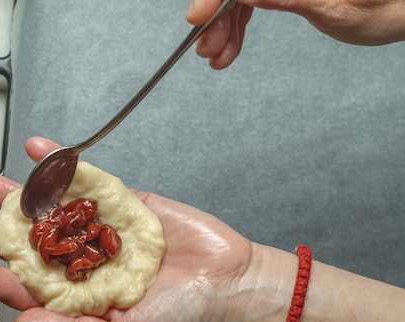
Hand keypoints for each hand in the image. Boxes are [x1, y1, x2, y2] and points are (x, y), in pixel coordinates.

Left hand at [0, 137, 281, 321]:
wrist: (233, 288)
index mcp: (77, 299)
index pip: (23, 287)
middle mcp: (82, 262)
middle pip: (25, 242)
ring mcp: (100, 228)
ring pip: (47, 206)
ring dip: (11, 190)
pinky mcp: (122, 202)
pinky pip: (86, 179)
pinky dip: (60, 164)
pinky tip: (34, 150)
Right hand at [187, 0, 404, 68]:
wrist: (401, 10)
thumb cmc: (381, 7)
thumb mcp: (330, 6)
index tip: (198, 18)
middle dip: (216, 16)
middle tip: (208, 50)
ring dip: (223, 27)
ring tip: (218, 56)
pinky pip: (249, 2)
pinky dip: (236, 26)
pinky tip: (230, 47)